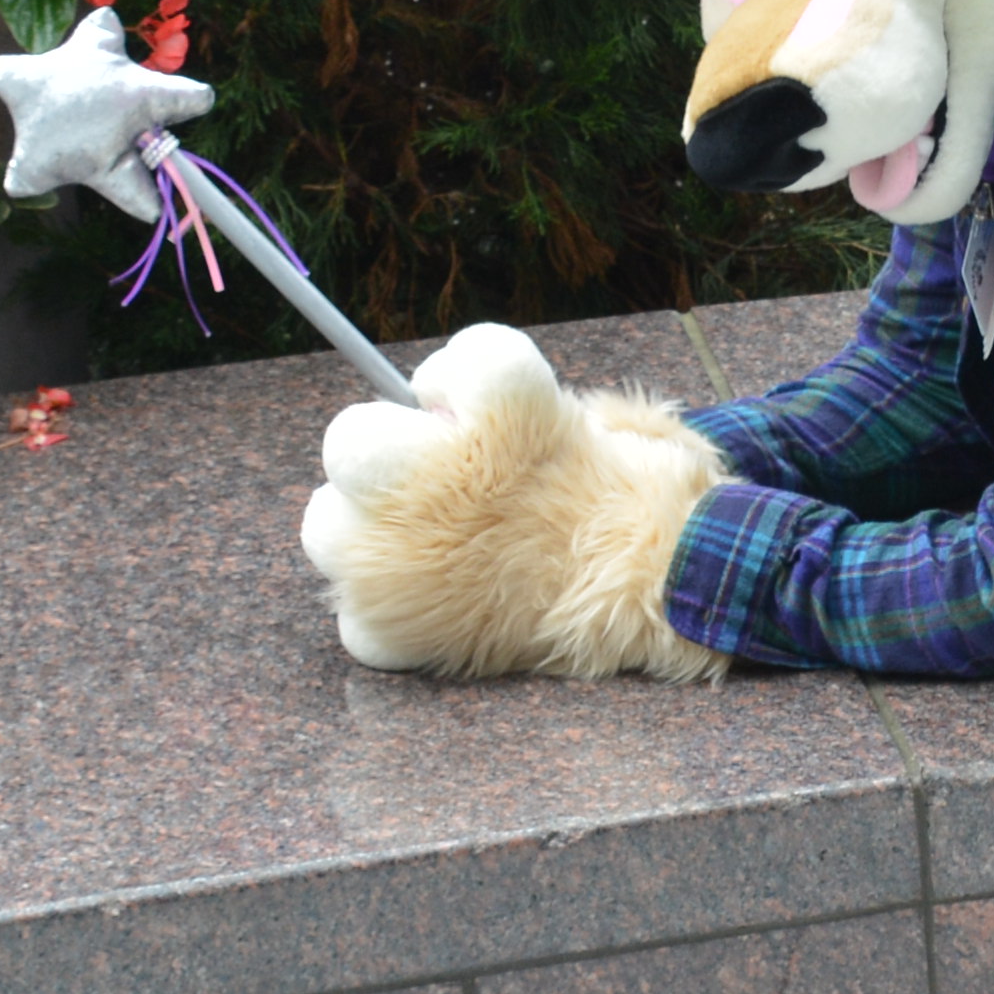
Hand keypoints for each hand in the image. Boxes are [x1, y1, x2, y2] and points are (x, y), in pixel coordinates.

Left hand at [296, 322, 729, 678]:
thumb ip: (511, 403)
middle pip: (351, 440)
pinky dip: (392, 615)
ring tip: (443, 547)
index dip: (467, 387)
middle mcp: (429, 474)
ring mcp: (395, 557)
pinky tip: (449, 604)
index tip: (496, 415)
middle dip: (393, 457)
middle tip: (447, 485)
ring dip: (372, 532)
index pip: (446, 366)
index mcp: (495, 406)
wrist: (666, 605)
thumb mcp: (604, 417)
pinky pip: (355, 616)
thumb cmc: (638, 507)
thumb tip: (440, 407)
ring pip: (327, 526)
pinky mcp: (389, 628)